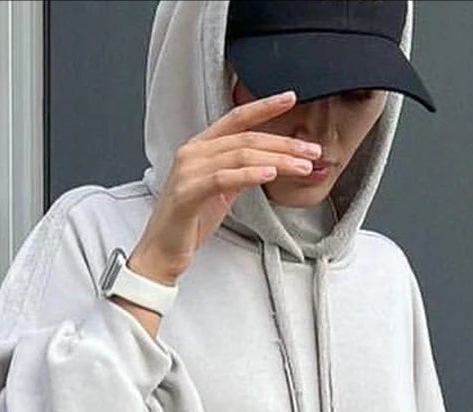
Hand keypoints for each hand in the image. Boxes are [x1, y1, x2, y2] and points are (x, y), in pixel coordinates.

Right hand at [128, 89, 322, 284]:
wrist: (162, 252)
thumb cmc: (188, 224)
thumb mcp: (220, 192)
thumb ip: (238, 173)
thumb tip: (265, 164)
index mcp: (200, 148)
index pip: (236, 119)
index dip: (264, 107)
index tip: (289, 98)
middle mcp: (193, 153)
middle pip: (246, 138)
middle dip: (283, 143)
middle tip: (310, 150)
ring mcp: (188, 171)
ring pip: (240, 155)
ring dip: (277, 159)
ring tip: (302, 166)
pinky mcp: (188, 193)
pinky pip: (224, 178)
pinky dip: (250, 174)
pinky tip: (270, 173)